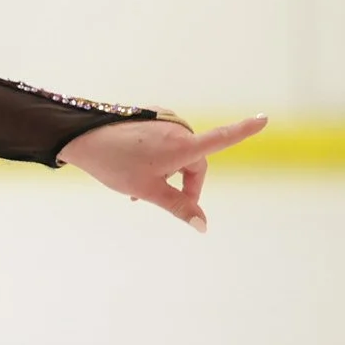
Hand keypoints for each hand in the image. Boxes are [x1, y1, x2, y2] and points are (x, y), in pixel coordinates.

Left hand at [56, 113, 268, 232]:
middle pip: (195, 162)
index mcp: (182, 145)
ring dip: (168, 174)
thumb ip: (180, 207)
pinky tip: (134, 174)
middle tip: (159, 202)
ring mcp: (162, 122)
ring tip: (137, 190)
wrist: (79, 138)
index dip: (244, 130)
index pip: (222, 138)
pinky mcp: (149, 119)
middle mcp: (177, 129)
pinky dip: (158, 161)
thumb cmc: (115, 165)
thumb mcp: (149, 191)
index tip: (265, 118)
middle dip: (183, 184)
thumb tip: (204, 226)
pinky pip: (164, 145)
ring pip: (177, 155)